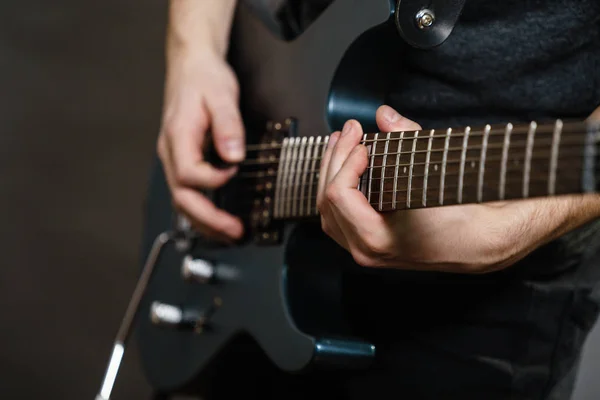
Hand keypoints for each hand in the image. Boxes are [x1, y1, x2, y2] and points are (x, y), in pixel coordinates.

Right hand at [157, 49, 244, 240]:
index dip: (212, 179)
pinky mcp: (183, 161)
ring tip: (231, 235)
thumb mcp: (221, 95)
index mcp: (178, 136)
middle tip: (235, 232)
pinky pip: (188, 193)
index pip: (188, 173)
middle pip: (181, 197)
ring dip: (206, 222)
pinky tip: (219, 220)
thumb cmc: (204, 79)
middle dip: (208, 219)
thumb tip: (233, 155)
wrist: (192, 67)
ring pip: (182, 201)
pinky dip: (203, 211)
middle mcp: (171, 152)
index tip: (234, 172)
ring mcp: (174, 159)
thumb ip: (228, 126)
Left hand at [317, 105, 599, 273]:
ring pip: (329, 212)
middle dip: (335, 160)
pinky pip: (341, 218)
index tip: (363, 141)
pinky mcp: (371, 245)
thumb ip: (406, 139)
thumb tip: (385, 115)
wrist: (484, 243)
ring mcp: (366, 252)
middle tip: (350, 130)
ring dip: (332, 174)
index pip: (338, 195)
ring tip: (342, 143)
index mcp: (375, 239)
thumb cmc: (464, 215)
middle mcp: (366, 251)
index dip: (345, 161)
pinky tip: (346, 167)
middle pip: (327, 202)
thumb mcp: (434, 173)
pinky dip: (339, 190)